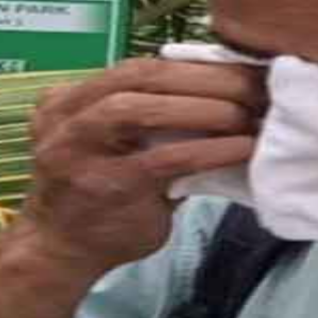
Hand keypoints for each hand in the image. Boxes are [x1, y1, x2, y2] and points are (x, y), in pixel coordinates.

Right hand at [20, 57, 265, 270]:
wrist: (62, 252)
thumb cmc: (102, 195)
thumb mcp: (115, 146)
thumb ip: (152, 119)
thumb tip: (227, 96)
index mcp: (69, 99)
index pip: (138, 68)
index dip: (196, 65)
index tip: (242, 69)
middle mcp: (66, 117)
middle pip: (142, 78)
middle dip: (206, 79)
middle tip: (255, 88)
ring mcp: (79, 151)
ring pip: (142, 109)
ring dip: (205, 107)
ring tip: (248, 115)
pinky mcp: (106, 186)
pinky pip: (165, 159)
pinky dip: (209, 149)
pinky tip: (241, 148)